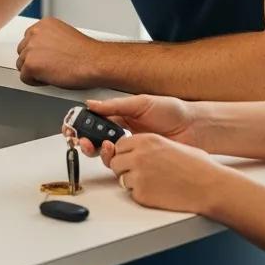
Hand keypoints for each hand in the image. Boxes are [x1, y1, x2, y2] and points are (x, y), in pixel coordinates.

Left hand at [15, 18, 100, 87]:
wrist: (93, 62)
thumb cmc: (85, 53)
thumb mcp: (64, 36)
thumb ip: (49, 39)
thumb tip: (44, 49)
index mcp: (44, 24)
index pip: (28, 39)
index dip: (38, 52)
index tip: (46, 58)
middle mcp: (35, 33)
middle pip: (22, 51)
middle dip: (34, 61)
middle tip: (50, 67)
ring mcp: (31, 48)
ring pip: (22, 65)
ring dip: (34, 71)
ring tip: (52, 72)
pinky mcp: (30, 64)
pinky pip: (25, 78)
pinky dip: (36, 82)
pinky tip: (51, 78)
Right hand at [72, 94, 200, 166]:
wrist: (193, 128)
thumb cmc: (172, 111)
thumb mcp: (142, 102)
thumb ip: (116, 105)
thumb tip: (92, 104)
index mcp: (123, 114)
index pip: (96, 119)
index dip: (82, 123)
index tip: (71, 126)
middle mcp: (124, 132)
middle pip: (95, 137)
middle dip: (84, 139)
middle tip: (80, 139)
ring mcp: (130, 147)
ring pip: (104, 152)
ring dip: (96, 149)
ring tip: (100, 144)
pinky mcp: (137, 160)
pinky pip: (119, 163)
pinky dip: (111, 159)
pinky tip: (113, 152)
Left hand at [109, 133, 223, 213]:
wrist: (207, 185)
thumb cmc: (196, 166)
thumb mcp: (169, 144)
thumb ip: (147, 146)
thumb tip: (132, 151)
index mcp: (146, 140)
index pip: (120, 145)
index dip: (125, 152)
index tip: (130, 156)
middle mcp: (139, 155)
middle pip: (114, 161)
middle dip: (124, 167)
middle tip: (140, 172)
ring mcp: (138, 175)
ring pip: (121, 178)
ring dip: (131, 181)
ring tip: (153, 181)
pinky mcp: (141, 194)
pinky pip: (131, 193)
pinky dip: (141, 194)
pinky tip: (158, 191)